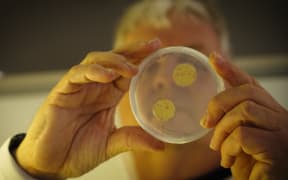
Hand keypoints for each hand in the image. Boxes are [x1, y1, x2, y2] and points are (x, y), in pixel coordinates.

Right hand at [15, 39, 163, 178]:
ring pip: (96, 61)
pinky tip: (107, 75)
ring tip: (131, 69)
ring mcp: (79, 88)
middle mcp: (96, 88)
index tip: (159, 51)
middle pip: (114, 60)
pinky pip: (77, 74)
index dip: (141, 60)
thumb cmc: (77, 151)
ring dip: (114, 61)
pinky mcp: (62, 91)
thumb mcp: (111, 145)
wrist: (51, 164)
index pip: (127, 72)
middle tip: (152, 45)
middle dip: (133, 51)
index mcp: (109, 96)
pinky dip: (92, 72)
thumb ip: (132, 140)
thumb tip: (160, 145)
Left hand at [200, 53, 287, 179]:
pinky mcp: (278, 147)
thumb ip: (232, 121)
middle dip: (219, 104)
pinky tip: (227, 159)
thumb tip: (211, 110)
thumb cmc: (252, 166)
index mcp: (270, 112)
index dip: (231, 70)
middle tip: (206, 123)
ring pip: (244, 110)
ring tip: (218, 147)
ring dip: (222, 130)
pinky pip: (243, 134)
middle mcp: (281, 117)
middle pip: (247, 92)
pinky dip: (228, 147)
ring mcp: (282, 131)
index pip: (251, 83)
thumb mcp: (239, 139)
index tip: (213, 58)